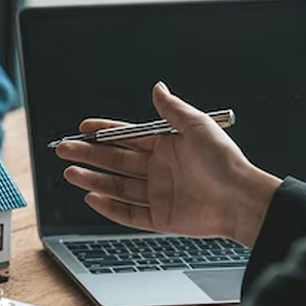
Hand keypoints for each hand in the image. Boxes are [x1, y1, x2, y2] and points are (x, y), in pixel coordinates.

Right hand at [55, 82, 280, 247]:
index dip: (104, 133)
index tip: (83, 128)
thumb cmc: (224, 161)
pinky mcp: (159, 218)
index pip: (126, 138)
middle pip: (114, 162)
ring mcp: (157, 195)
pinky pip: (128, 213)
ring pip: (116, 186)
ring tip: (70, 173)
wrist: (241, 199)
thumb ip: (172, 109)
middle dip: (88, 155)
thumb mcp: (197, 127)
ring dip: (92, 179)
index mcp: (165, 147)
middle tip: (64, 149)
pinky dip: (109, 207)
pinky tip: (92, 197)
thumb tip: (157, 87)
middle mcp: (158, 170)